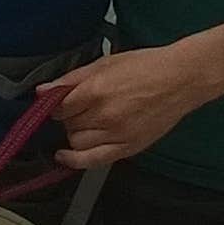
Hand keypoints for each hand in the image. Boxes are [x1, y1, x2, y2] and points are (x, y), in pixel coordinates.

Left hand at [54, 42, 213, 169]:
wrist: (180, 79)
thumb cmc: (147, 67)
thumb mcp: (105, 63)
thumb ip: (71, 79)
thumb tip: (43, 91)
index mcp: (96, 90)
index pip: (59, 107)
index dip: (57, 104)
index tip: (61, 101)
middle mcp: (104, 116)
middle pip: (68, 124)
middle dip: (69, 117)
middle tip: (81, 107)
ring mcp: (117, 135)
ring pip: (77, 143)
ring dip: (75, 133)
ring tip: (87, 122)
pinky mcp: (128, 148)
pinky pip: (93, 161)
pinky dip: (75, 160)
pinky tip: (65, 156)